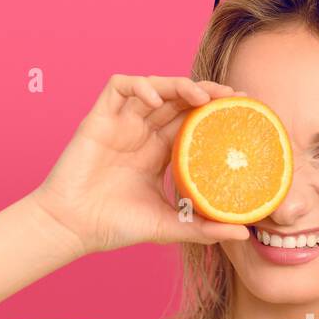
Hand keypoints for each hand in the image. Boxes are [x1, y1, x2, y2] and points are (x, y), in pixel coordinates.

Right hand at [30, 74, 251, 254]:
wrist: (73, 228)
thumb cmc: (117, 226)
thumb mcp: (169, 225)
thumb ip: (204, 227)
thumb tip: (244, 233)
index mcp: (160, 152)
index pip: (193, 121)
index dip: (217, 112)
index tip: (244, 111)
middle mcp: (143, 133)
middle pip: (179, 99)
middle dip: (206, 93)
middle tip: (232, 96)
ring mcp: (121, 123)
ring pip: (154, 87)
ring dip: (179, 85)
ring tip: (202, 96)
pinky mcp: (98, 118)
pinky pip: (119, 87)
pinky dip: (139, 86)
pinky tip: (156, 98)